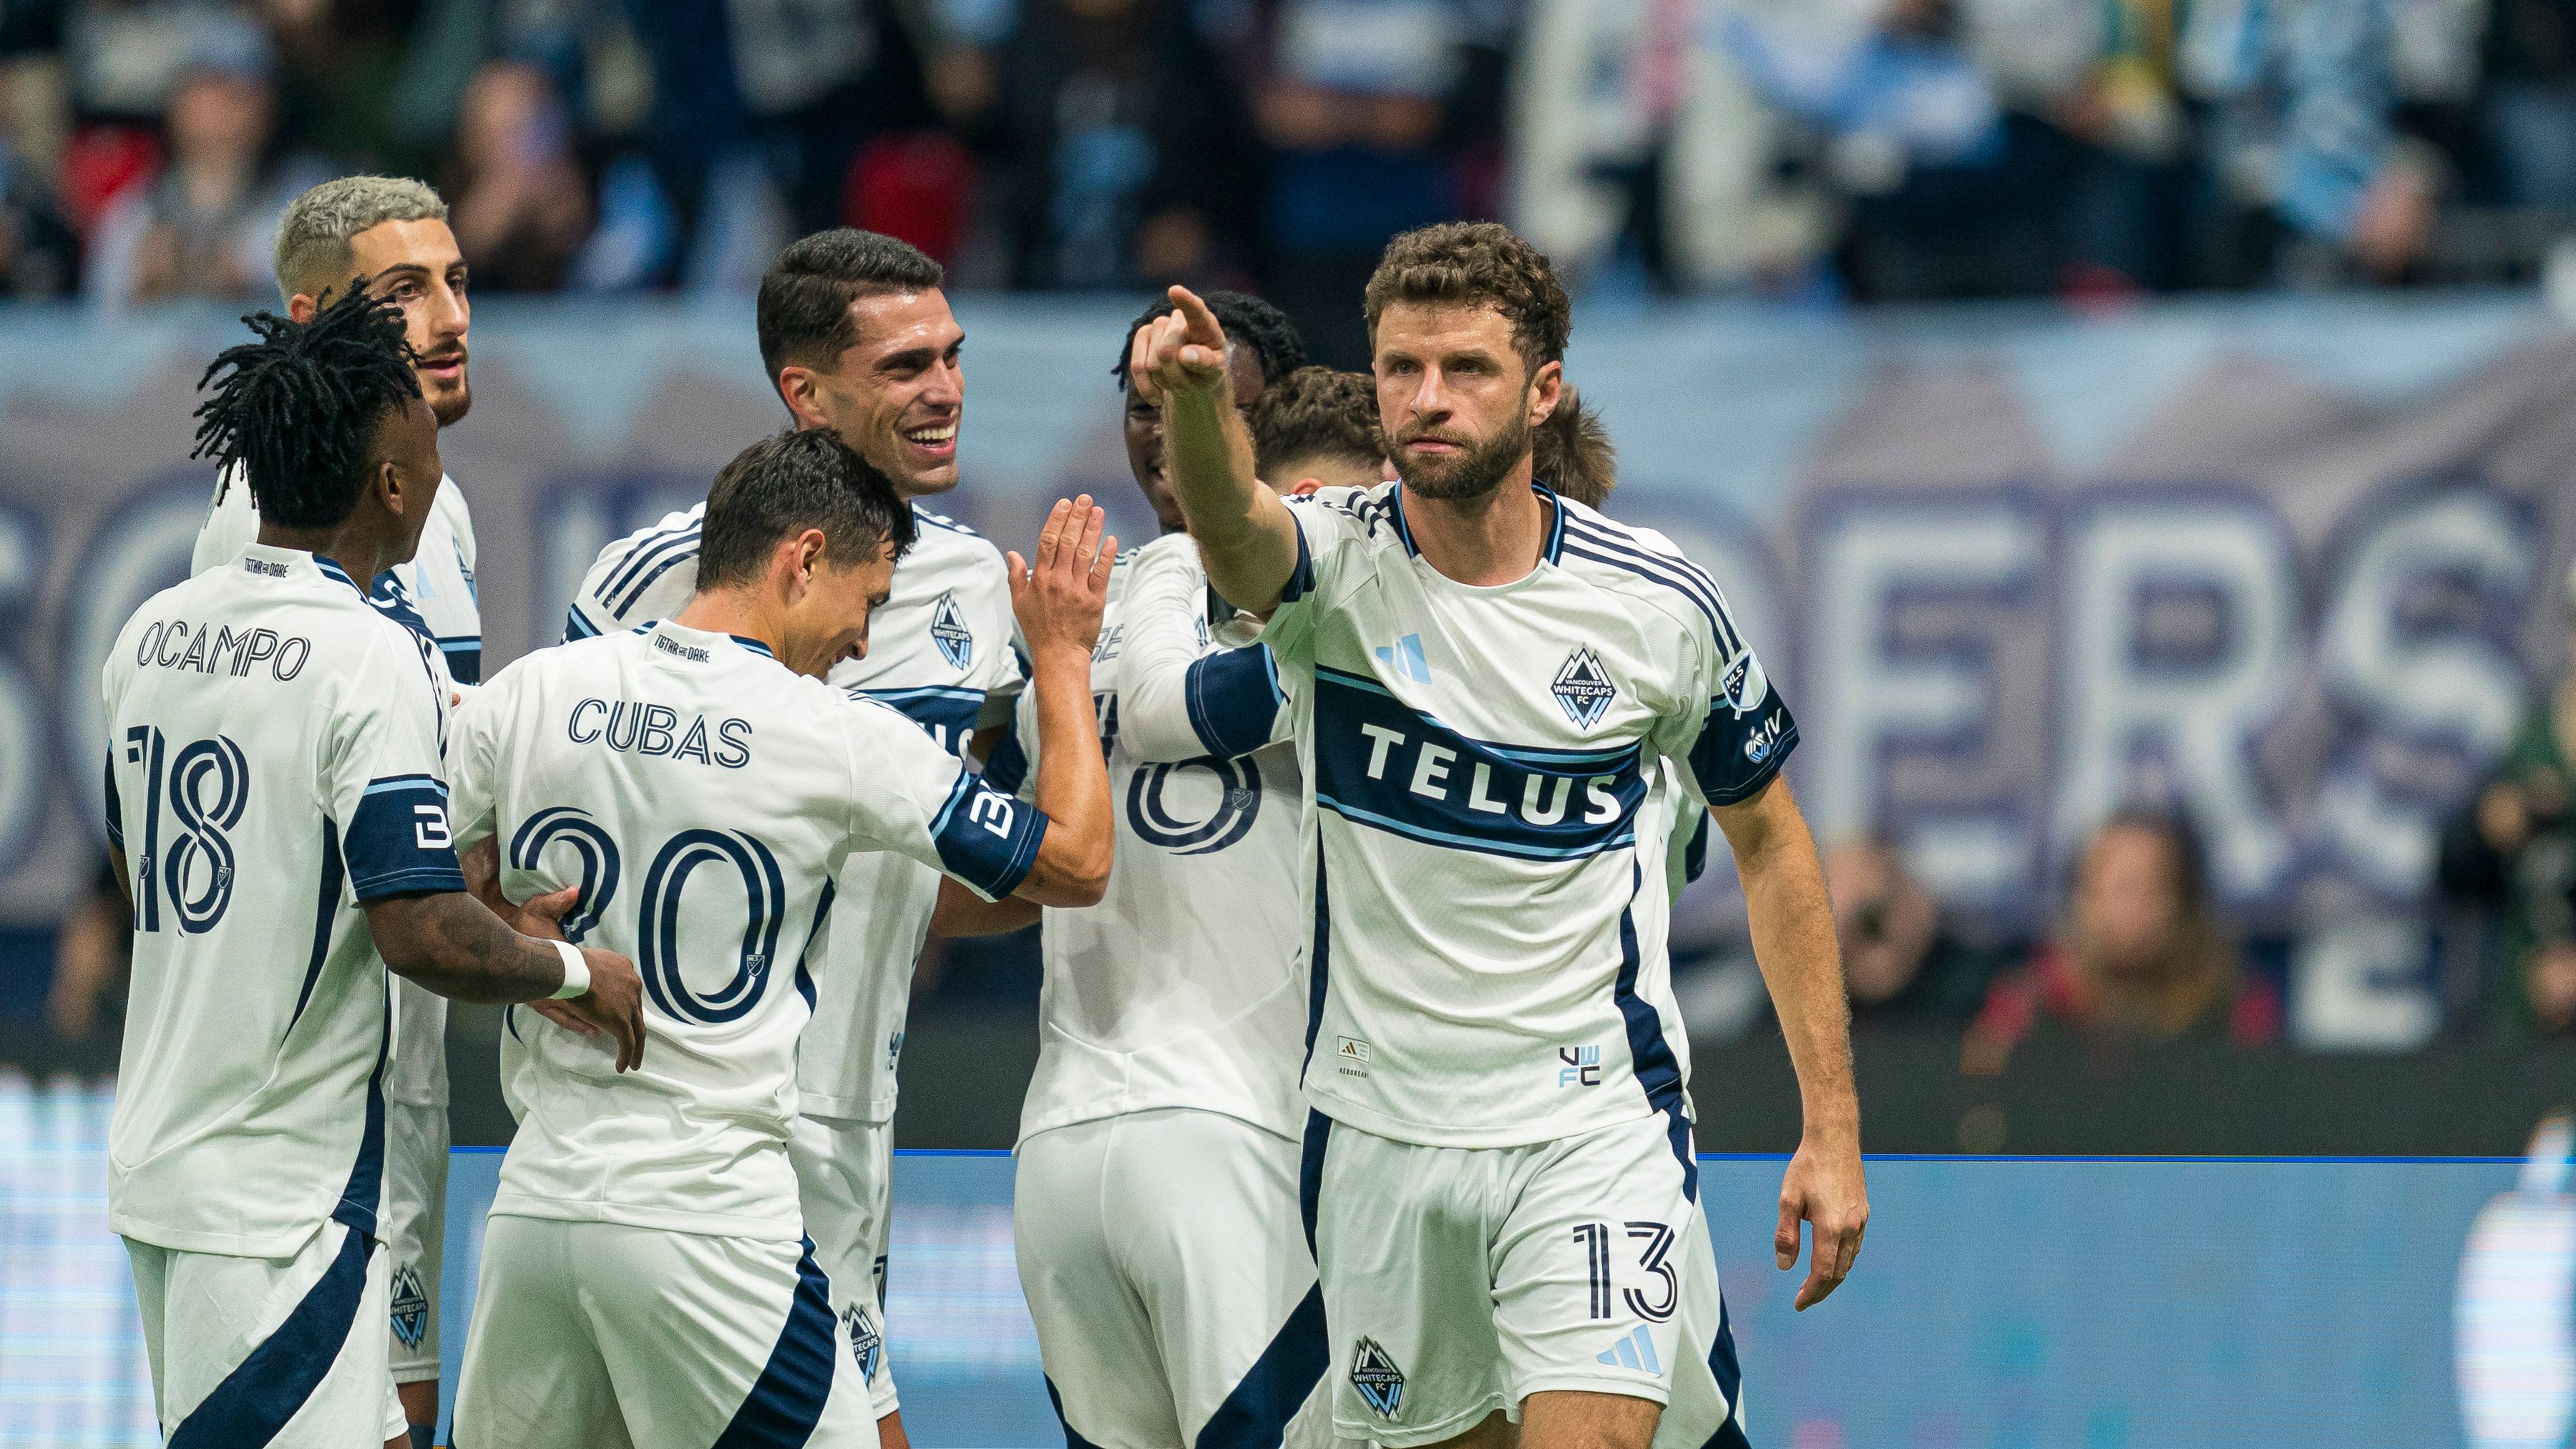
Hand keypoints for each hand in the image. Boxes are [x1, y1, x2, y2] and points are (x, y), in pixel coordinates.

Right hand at [550, 947, 645, 1071]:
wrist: (558, 968)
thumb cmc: (557, 971)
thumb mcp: (572, 983)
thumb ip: (584, 1007)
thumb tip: (595, 1032)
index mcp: (620, 967)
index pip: (629, 991)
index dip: (625, 1007)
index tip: (619, 1017)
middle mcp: (630, 983)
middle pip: (636, 1011)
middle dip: (634, 1028)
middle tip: (632, 1044)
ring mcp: (628, 1002)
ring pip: (637, 1028)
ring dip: (636, 1048)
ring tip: (632, 1063)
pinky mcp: (620, 1019)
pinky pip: (628, 1041)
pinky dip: (627, 1056)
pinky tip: (621, 1067)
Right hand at [1009, 496, 1116, 662]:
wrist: (1059, 656)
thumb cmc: (1038, 630)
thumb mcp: (1019, 603)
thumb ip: (1016, 576)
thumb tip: (1012, 553)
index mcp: (1039, 580)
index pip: (1047, 542)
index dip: (1056, 520)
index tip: (1064, 503)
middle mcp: (1057, 581)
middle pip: (1068, 542)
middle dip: (1076, 517)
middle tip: (1085, 499)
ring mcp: (1077, 590)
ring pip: (1085, 553)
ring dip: (1092, 529)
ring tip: (1098, 510)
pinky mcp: (1094, 600)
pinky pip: (1101, 573)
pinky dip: (1106, 555)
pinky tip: (1110, 538)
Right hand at [1128, 285, 1229, 406]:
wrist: (1192, 376)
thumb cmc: (1207, 370)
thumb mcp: (1215, 371)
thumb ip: (1207, 363)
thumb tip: (1185, 355)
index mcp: (1204, 324)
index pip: (1196, 311)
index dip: (1185, 302)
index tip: (1174, 291)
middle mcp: (1178, 319)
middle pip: (1166, 352)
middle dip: (1177, 376)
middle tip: (1191, 384)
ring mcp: (1157, 326)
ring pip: (1151, 364)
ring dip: (1166, 382)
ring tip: (1178, 382)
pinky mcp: (1140, 337)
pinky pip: (1137, 368)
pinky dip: (1148, 388)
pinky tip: (1158, 396)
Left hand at [1776, 1129, 1867, 1309]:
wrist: (1835, 1140)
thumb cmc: (1807, 1167)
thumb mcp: (1788, 1199)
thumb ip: (1786, 1235)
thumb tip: (1785, 1267)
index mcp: (1830, 1227)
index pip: (1823, 1272)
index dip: (1811, 1292)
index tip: (1798, 1303)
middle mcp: (1850, 1228)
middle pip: (1839, 1273)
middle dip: (1821, 1290)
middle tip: (1804, 1300)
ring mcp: (1859, 1221)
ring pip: (1849, 1261)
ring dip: (1833, 1278)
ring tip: (1815, 1285)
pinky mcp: (1863, 1213)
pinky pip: (1854, 1247)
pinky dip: (1843, 1261)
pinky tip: (1831, 1260)